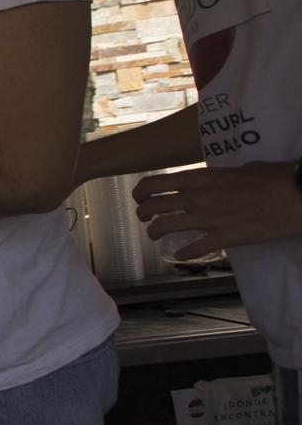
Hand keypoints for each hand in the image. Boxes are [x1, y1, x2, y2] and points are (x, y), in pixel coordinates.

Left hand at [133, 162, 301, 251]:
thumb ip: (224, 175)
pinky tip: (180, 255)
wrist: (295, 196)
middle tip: (145, 218)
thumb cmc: (273, 178)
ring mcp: (208, 219)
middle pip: (153, 206)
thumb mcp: (242, 169)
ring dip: (154, 233)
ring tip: (154, 235)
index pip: (155, 183)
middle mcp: (197, 198)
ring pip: (165, 227)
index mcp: (200, 178)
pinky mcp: (224, 238)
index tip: (139, 197)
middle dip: (143, 214)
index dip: (140, 192)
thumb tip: (223, 177)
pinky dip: (183, 253)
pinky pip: (194, 249)